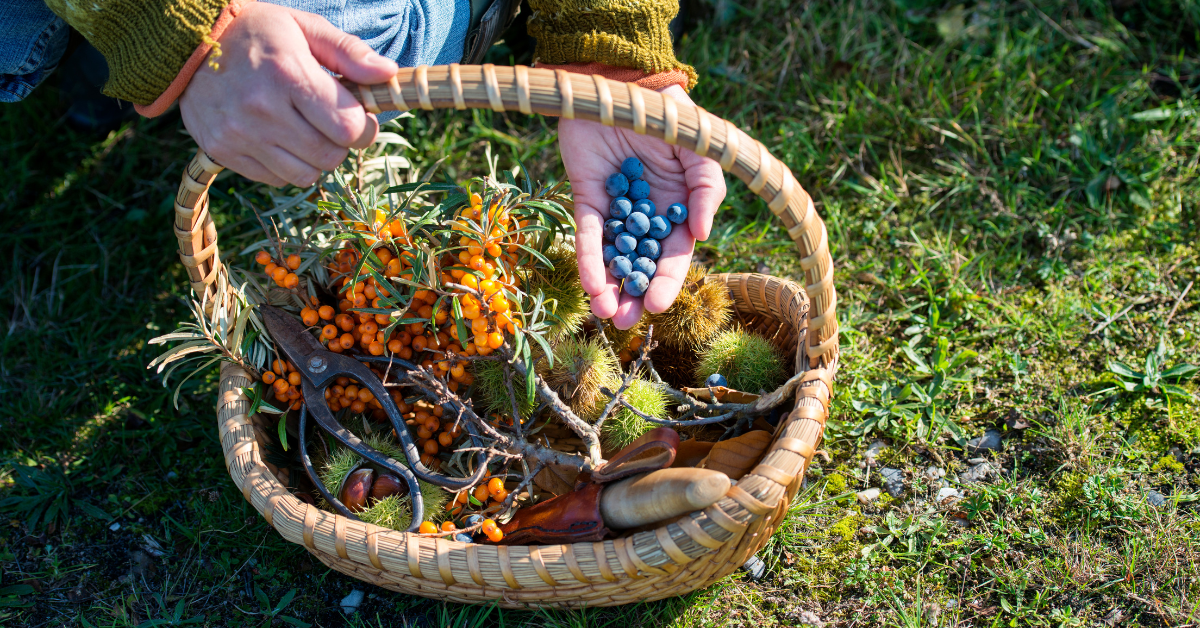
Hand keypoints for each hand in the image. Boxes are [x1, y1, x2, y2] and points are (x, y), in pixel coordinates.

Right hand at [179, 3, 397, 186]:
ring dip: (314, 158)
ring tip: (303, 130)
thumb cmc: (256, 32)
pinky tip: (277, 137)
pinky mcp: (222, 152)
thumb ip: (349, 53)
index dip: (363, 127)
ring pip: (305, 175)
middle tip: (329, 122)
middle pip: (330, 156)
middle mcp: (262, 109)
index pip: (348, 127)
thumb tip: (388, 74)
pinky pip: (275, 180)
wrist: (186, 42)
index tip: (357, 116)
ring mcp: (239, 134)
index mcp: (287, 74)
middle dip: (340, 143)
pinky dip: (285, 166)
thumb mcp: (304, 28)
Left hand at [559, 84, 726, 329]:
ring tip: (605, 312)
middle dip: (633, 295)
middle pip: (640, 265)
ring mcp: (615, 210)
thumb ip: (708, 189)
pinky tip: (589, 284)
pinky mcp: (586, 198)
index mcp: (678, 210)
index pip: (673, 256)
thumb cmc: (667, 115)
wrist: (622, 81)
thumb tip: (701, 234)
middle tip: (624, 323)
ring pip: (612, 258)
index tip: (656, 306)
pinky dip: (589, 260)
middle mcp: (646, 217)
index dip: (666, 282)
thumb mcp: (699, 150)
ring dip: (608, 287)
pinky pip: (588, 234)